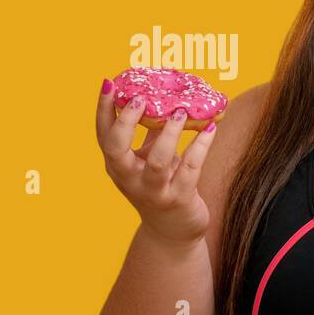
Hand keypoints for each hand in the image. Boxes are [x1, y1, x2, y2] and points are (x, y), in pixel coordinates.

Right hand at [94, 79, 218, 244]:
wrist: (171, 232)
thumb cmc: (160, 185)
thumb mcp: (147, 159)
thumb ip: (150, 131)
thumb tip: (159, 93)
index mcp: (117, 165)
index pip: (103, 135)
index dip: (104, 109)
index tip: (109, 82)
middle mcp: (129, 179)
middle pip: (116, 150)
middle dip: (126, 122)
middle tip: (141, 99)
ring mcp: (153, 192)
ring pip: (158, 162)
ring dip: (169, 134)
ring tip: (181, 111)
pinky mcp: (178, 199)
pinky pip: (190, 169)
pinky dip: (201, 146)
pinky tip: (211, 128)